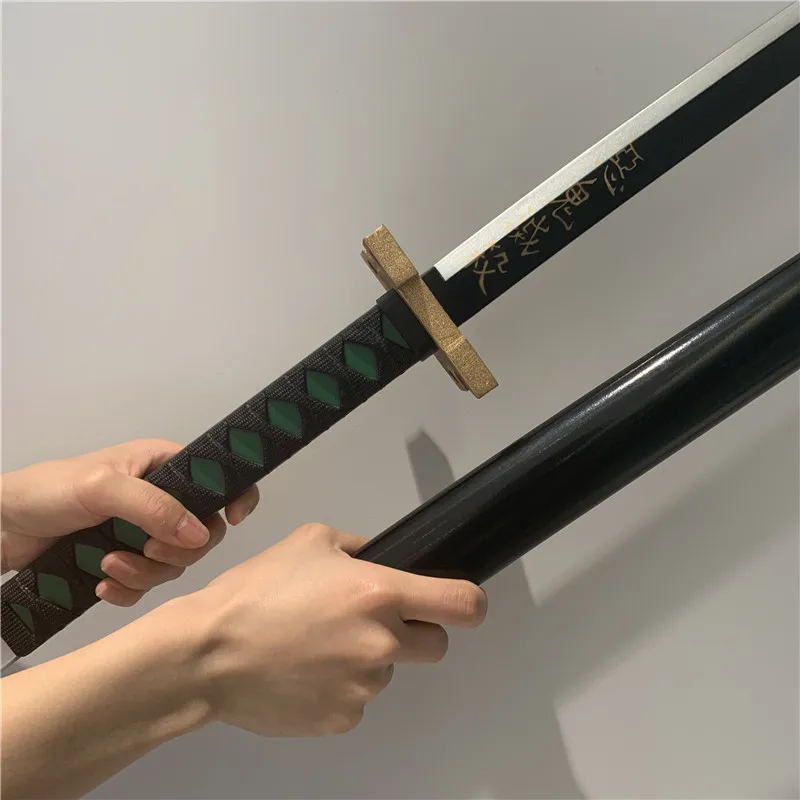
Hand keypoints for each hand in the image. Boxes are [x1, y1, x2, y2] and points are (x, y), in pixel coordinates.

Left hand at [0, 439, 258, 605]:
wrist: (1, 527)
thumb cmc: (47, 491)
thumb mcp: (102, 488)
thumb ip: (153, 506)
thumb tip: (200, 533)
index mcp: (163, 466)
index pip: (217, 477)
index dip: (234, 496)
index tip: (235, 519)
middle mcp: (161, 499)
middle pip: (202, 532)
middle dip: (176, 550)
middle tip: (147, 552)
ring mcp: (143, 532)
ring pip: (175, 563)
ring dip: (145, 573)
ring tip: (108, 566)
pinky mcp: (124, 561)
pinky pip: (147, 585)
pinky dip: (128, 590)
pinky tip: (102, 585)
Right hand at [180, 522, 486, 736]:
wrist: (207, 654)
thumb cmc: (253, 595)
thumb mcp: (311, 541)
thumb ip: (358, 548)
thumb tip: (378, 558)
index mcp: (379, 593)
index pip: (463, 604)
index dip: (471, 602)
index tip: (465, 603)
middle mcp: (381, 642)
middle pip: (435, 644)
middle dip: (415, 631)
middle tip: (372, 620)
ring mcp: (364, 686)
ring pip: (389, 670)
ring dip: (368, 657)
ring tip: (317, 641)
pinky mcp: (343, 718)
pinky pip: (358, 699)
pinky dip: (341, 686)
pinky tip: (306, 668)